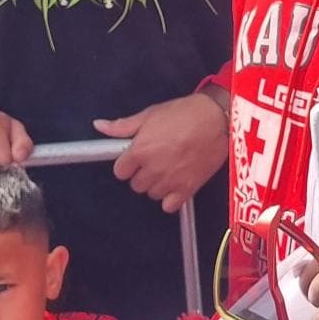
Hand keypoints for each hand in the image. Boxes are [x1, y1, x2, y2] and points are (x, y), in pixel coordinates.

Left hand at [93, 91, 228, 212]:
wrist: (218, 119)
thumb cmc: (185, 113)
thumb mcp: (150, 114)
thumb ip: (123, 126)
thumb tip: (100, 126)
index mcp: (140, 151)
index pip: (120, 171)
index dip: (127, 164)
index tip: (135, 158)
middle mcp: (152, 169)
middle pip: (135, 185)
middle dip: (142, 173)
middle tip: (155, 159)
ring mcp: (170, 181)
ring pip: (152, 194)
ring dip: (157, 184)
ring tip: (169, 168)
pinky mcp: (187, 189)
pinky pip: (169, 206)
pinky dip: (171, 198)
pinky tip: (176, 184)